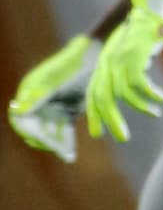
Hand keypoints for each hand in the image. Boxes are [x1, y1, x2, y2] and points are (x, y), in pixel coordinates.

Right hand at [8, 34, 100, 163]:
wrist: (99, 54)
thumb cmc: (76, 63)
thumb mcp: (58, 80)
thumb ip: (38, 95)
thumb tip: (16, 111)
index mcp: (30, 90)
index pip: (19, 118)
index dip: (28, 131)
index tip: (43, 141)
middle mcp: (38, 100)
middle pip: (34, 128)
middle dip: (45, 141)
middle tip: (60, 150)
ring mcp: (53, 105)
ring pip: (49, 132)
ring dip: (56, 144)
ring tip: (68, 154)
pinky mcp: (67, 110)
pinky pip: (63, 130)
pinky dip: (67, 141)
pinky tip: (71, 154)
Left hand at [85, 0, 162, 142]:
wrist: (153, 12)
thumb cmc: (144, 36)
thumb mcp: (128, 55)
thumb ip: (122, 72)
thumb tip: (124, 94)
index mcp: (103, 64)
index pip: (93, 94)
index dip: (94, 115)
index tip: (98, 133)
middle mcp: (107, 63)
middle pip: (103, 98)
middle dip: (112, 120)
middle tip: (123, 137)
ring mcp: (120, 59)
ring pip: (123, 93)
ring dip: (140, 107)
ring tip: (155, 113)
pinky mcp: (134, 56)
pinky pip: (140, 83)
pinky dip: (151, 94)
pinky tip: (162, 99)